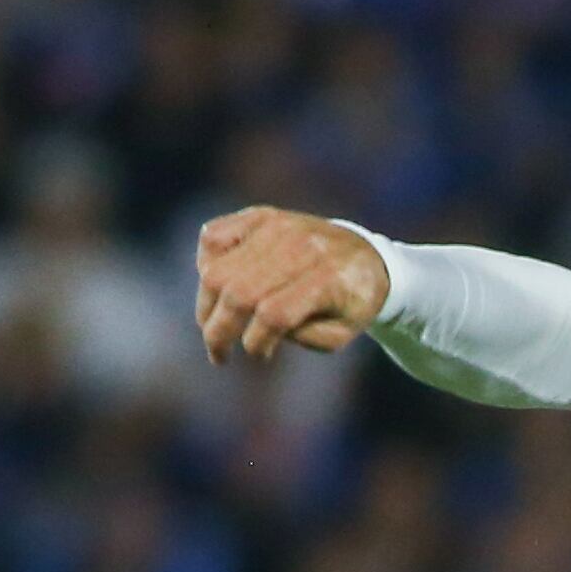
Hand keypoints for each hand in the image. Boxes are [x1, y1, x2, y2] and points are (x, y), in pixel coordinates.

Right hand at [192, 207, 390, 364]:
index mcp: (327, 280)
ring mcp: (276, 227)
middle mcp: (299, 249)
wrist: (366, 254)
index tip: (259, 356)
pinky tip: (215, 286)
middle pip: (239, 293)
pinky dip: (204, 264)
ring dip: (206, 304)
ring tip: (212, 326)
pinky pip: (212, 236)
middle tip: (218, 354)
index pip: (274, 315)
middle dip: (218, 331)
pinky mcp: (259, 216)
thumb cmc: (352, 301)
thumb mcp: (342, 333)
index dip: (256, 342)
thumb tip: (259, 331)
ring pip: (218, 269)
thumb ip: (305, 338)